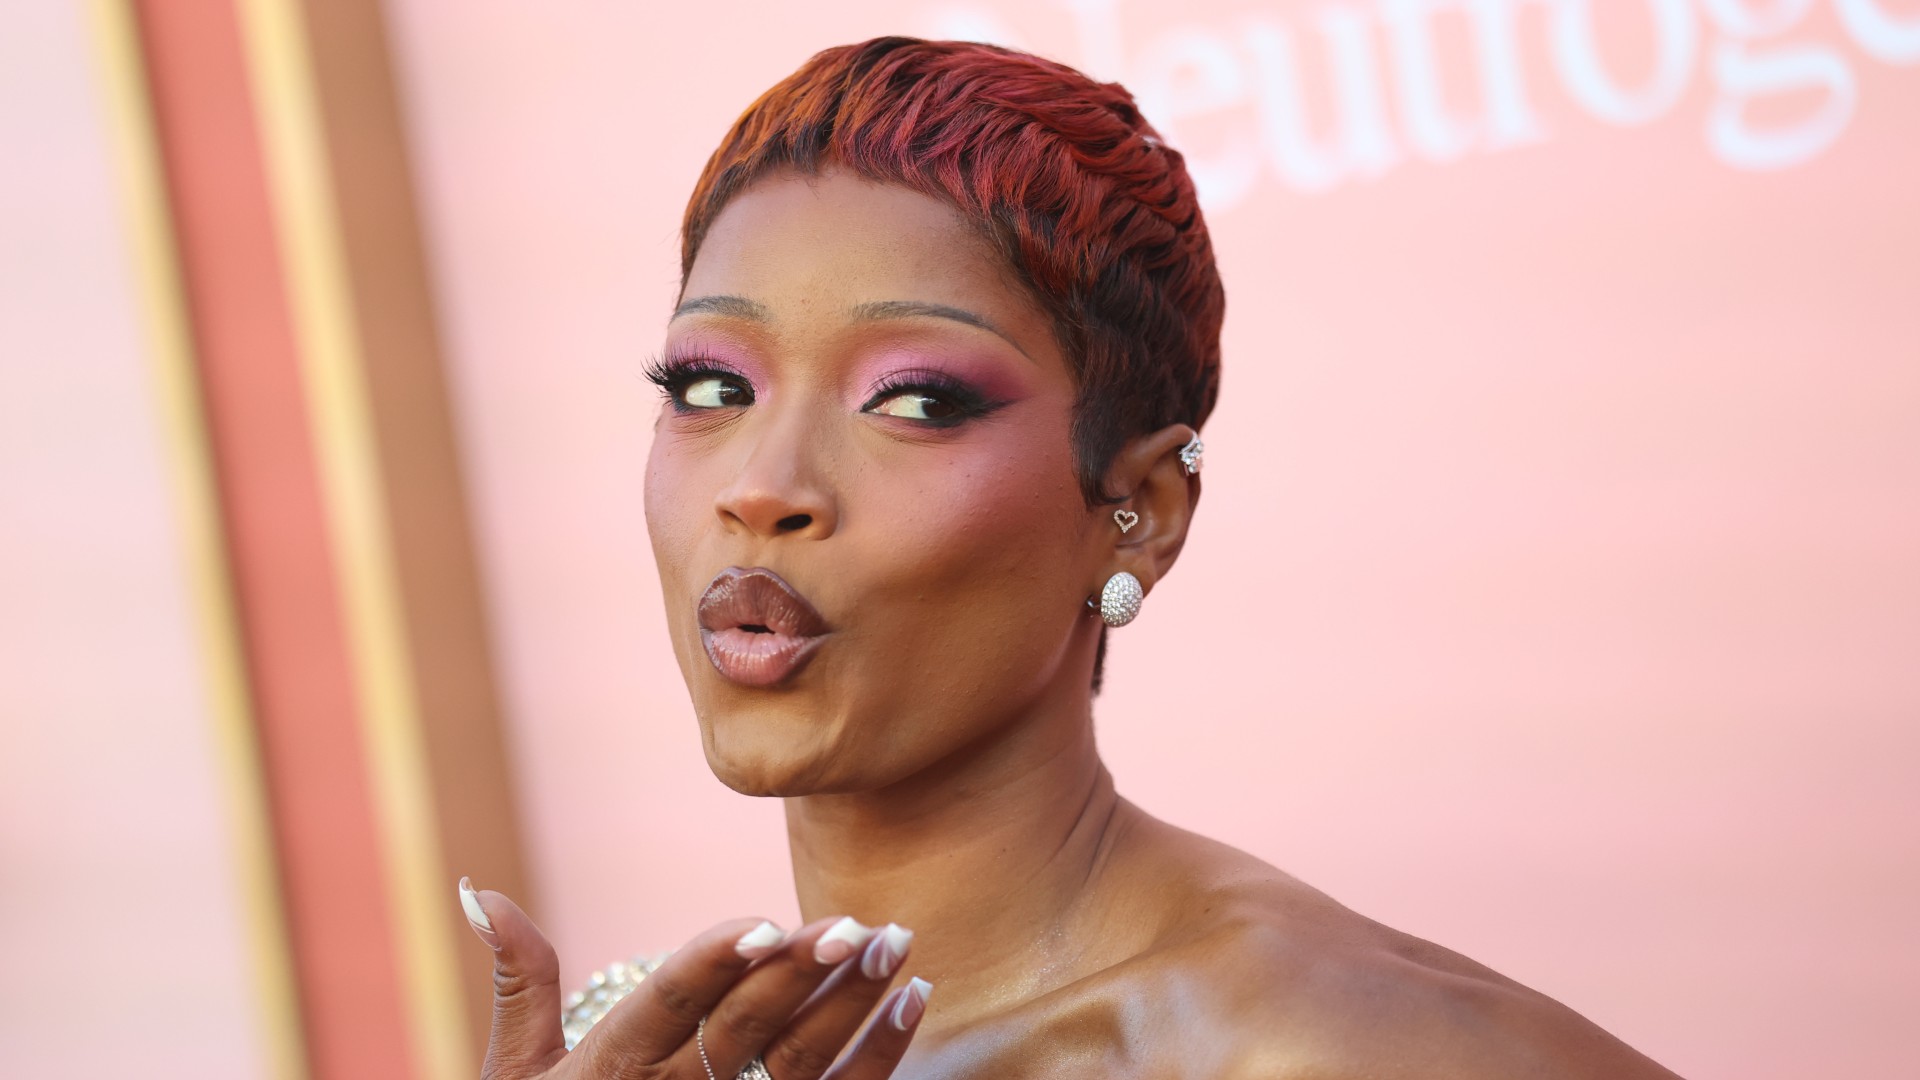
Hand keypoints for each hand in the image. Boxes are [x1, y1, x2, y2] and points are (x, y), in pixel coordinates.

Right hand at [458, 878, 929, 1079]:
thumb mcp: (516, 1074)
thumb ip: (520, 979)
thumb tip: (479, 889)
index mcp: (610, 1064)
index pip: (670, 1003)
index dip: (718, 964)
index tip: (767, 924)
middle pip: (747, 1030)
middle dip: (803, 976)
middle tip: (855, 925)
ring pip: (802, 1065)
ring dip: (854, 1007)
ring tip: (894, 945)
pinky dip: (879, 1055)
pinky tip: (911, 1000)